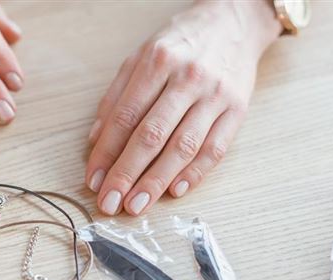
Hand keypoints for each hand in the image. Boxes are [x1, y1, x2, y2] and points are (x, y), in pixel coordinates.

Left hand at [86, 1, 280, 214]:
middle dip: (127, 174)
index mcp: (158, 62)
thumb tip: (95, 139)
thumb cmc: (181, 42)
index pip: (125, 117)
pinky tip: (175, 191)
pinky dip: (195, 173)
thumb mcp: (140, 56)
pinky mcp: (238, 109)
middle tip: (110, 203)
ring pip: (183, 147)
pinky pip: (216, 148)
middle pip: (152, 135)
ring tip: (137, 205)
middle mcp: (188, 78)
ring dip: (157, 181)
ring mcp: (216, 95)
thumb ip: (117, 96)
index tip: (94, 180)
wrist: (234, 21)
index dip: (106, 153)